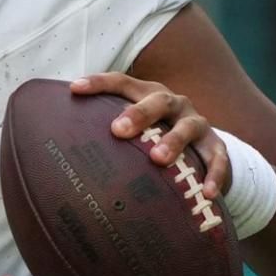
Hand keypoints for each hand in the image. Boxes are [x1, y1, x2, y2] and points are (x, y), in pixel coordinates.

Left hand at [71, 72, 231, 199]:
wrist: (202, 148)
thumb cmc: (154, 138)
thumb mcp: (135, 129)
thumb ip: (105, 131)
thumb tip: (58, 147)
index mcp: (149, 94)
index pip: (122, 82)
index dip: (99, 83)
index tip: (74, 89)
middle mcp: (174, 104)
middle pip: (157, 101)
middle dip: (138, 114)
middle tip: (118, 131)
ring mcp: (197, 124)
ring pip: (187, 128)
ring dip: (173, 142)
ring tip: (158, 159)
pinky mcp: (216, 147)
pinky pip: (217, 159)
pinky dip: (213, 174)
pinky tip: (206, 192)